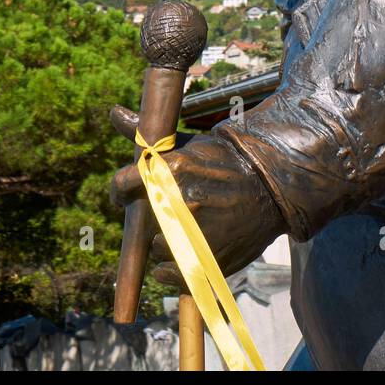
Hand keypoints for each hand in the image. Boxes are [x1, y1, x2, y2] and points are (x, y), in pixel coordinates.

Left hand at [109, 106, 284, 286]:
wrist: (270, 187)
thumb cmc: (226, 162)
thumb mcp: (190, 142)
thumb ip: (148, 134)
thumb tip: (114, 111)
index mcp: (171, 169)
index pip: (123, 183)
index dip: (120, 190)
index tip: (124, 195)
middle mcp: (177, 201)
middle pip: (142, 217)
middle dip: (152, 214)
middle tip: (172, 210)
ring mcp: (190, 233)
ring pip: (155, 246)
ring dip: (165, 240)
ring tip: (189, 228)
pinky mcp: (201, 260)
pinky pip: (166, 273)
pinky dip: (171, 268)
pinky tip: (186, 251)